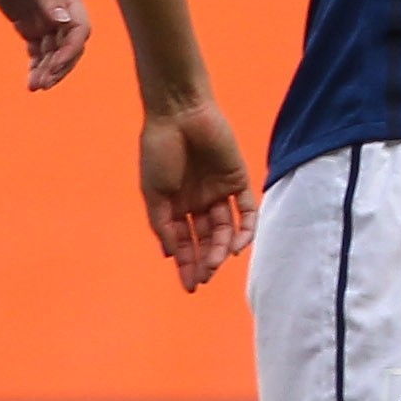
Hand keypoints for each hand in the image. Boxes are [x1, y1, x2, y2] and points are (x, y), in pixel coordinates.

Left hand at [0, 0, 91, 90]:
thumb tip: (64, 21)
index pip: (79, 29)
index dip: (70, 51)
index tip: (53, 68)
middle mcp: (61, 8)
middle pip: (69, 45)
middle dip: (58, 66)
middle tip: (40, 84)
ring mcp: (45, 16)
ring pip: (53, 51)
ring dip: (47, 70)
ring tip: (33, 87)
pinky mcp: (29, 21)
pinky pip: (38, 49)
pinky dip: (36, 64)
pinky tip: (30, 77)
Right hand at [140, 100, 256, 291]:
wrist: (179, 114)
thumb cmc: (160, 150)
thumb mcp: (154, 193)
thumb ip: (163, 224)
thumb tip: (171, 255)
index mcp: (175, 205)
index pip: (184, 241)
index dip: (187, 264)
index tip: (190, 286)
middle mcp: (199, 201)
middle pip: (206, 238)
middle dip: (204, 260)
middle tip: (203, 277)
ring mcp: (219, 191)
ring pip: (226, 229)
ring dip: (220, 248)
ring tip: (214, 263)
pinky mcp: (238, 180)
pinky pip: (246, 210)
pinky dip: (245, 229)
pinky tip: (235, 246)